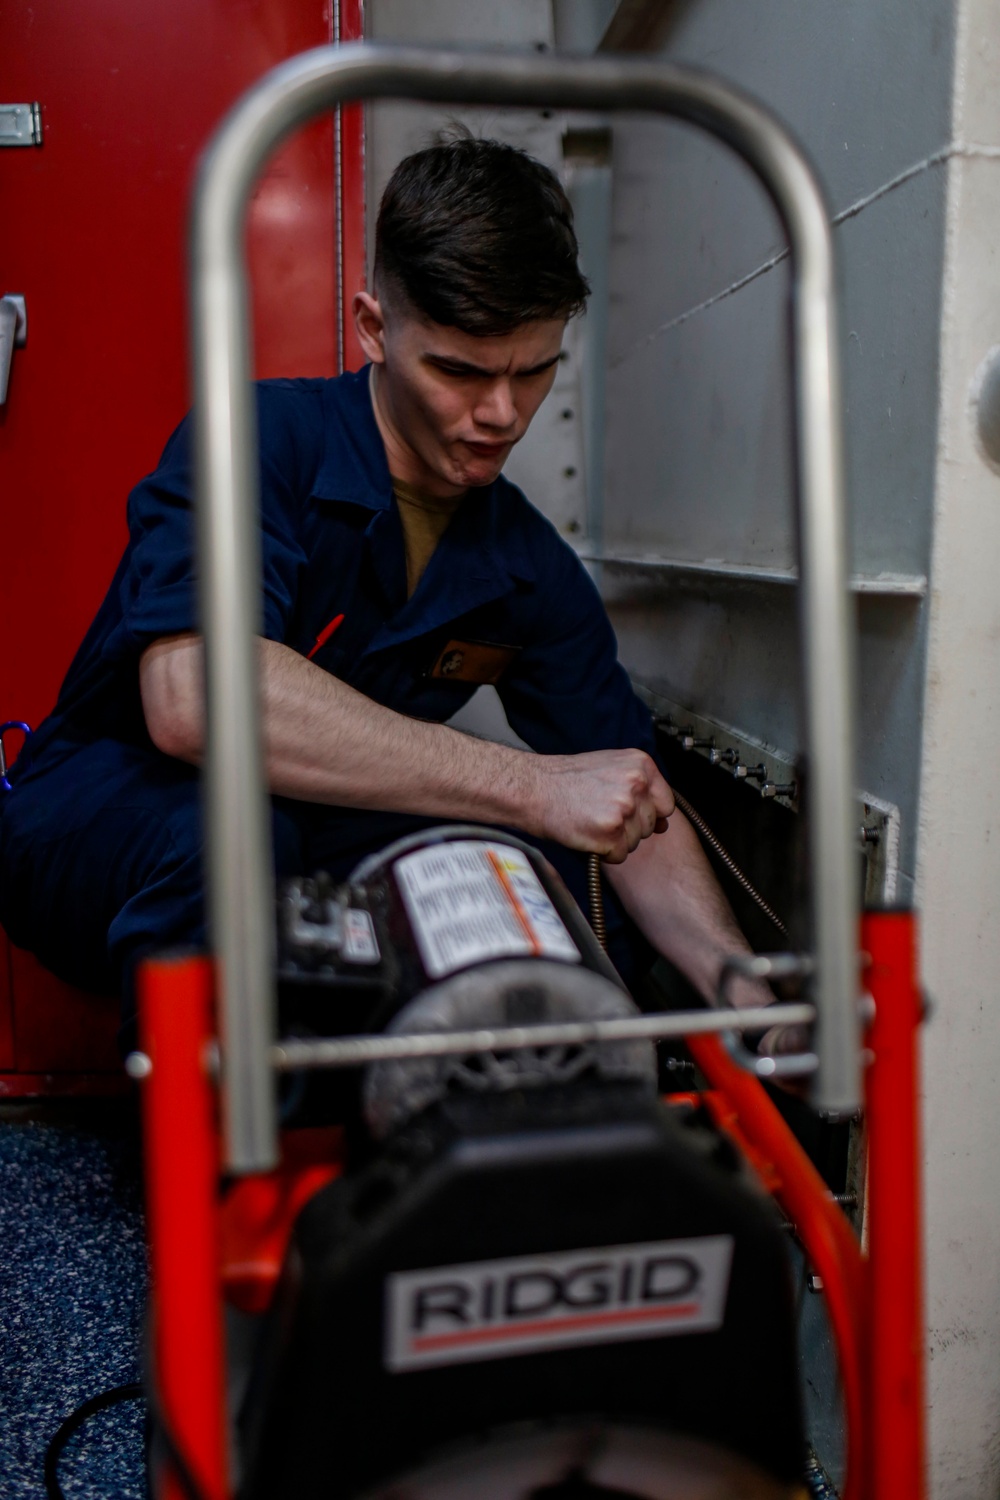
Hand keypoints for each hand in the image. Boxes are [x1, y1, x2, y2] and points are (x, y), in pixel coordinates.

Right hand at [529, 749, 673, 862]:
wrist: (533, 788)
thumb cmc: (565, 779)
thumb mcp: (611, 768)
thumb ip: (640, 789)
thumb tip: (664, 822)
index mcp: (641, 765)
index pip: (666, 804)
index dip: (646, 813)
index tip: (626, 811)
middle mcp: (636, 784)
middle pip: (650, 826)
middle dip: (628, 827)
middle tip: (599, 814)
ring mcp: (624, 808)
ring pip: (635, 842)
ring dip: (615, 840)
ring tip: (590, 821)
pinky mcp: (610, 832)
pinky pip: (619, 855)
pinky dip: (603, 852)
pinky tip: (586, 833)